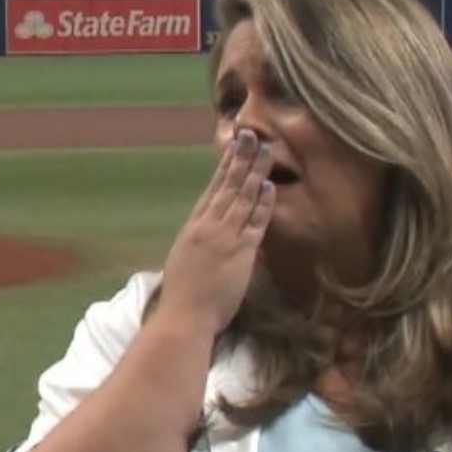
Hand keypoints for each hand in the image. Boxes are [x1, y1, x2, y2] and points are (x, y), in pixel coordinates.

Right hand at [157, 129, 275, 334]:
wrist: (184, 316)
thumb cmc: (183, 295)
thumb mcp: (186, 259)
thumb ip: (200, 242)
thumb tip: (210, 231)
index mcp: (193, 227)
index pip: (212, 190)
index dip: (225, 166)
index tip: (234, 146)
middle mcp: (208, 226)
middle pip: (228, 186)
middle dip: (241, 159)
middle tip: (252, 135)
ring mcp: (225, 237)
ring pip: (243, 198)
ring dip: (255, 173)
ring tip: (266, 151)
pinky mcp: (241, 252)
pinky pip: (255, 223)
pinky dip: (262, 204)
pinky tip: (269, 186)